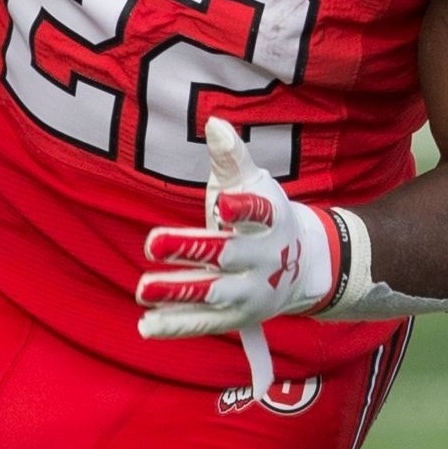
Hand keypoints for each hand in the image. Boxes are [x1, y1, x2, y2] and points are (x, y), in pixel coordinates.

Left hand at [135, 119, 341, 340]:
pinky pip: (204, 323)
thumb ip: (231, 157)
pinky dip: (177, 325)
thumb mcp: (252, 185)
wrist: (304, 267)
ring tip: (143, 288)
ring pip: (214, 294)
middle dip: (191, 250)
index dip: (242, 209)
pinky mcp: (236, 317)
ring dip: (179, 291)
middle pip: (228, 255)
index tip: (222, 204)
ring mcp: (250, 291)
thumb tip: (214, 123)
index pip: (259, 213)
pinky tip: (146, 324)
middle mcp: (263, 259)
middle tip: (152, 242)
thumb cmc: (263, 219)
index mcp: (270, 222)